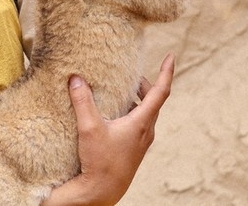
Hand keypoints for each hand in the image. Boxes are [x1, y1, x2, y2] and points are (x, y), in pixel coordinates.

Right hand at [43, 54, 175, 205]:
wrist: (102, 192)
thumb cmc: (100, 162)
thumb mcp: (90, 128)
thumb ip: (83, 101)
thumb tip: (76, 78)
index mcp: (142, 122)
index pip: (161, 92)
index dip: (167, 72)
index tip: (171, 56)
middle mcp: (146, 130)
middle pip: (153, 100)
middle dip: (144, 83)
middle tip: (132, 72)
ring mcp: (141, 141)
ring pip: (146, 112)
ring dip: (137, 98)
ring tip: (122, 88)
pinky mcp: (134, 148)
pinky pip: (139, 123)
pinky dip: (132, 110)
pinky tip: (115, 112)